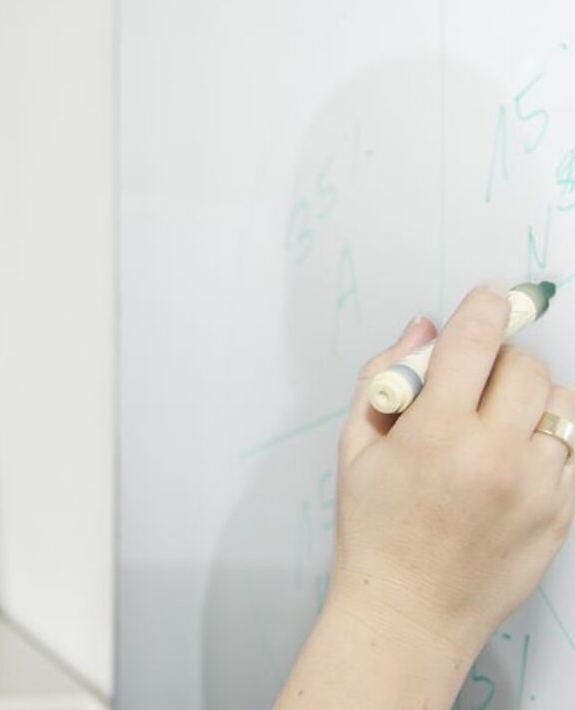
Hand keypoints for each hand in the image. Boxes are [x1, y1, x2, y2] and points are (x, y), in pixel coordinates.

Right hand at [331, 287, 574, 654]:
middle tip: (473, 381)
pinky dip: (546, 442)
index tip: (490, 295)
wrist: (410, 611)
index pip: (475, 342)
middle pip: (525, 366)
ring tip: (495, 426)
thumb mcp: (355, 448)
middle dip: (499, 361)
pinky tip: (511, 463)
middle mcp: (495, 455)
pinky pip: (572, 449)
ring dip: (529, 400)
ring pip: (560, 404)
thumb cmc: (375, 531)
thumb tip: (422, 328)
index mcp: (437, 435)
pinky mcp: (563, 513)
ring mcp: (538, 487)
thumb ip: (385, 378)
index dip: (483, 308)